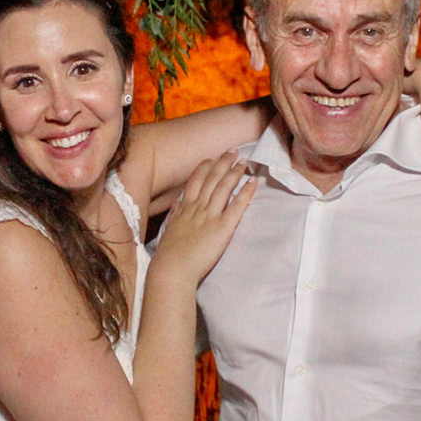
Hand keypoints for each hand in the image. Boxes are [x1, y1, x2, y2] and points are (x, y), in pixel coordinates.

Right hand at [150, 155, 255, 284]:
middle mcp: (197, 208)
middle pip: (211, 179)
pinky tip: (252, 183)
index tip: (212, 158)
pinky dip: (245, 193)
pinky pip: (236, 206)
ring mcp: (210, 216)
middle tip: (233, 151)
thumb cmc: (169, 255)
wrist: (172, 269)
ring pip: (223, 188)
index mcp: (184, 209)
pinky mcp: (222, 228)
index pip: (195, 181)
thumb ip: (175, 215)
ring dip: (234, 172)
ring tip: (244, 162)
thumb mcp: (169, 229)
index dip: (205, 168)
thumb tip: (178, 205)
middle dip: (223, 163)